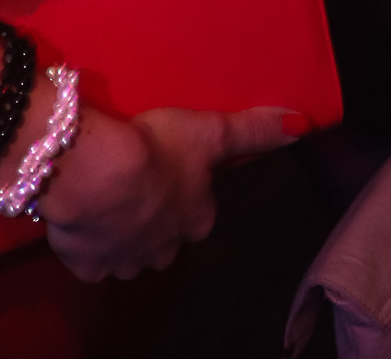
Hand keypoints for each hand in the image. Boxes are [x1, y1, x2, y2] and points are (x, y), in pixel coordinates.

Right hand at [41, 103, 298, 280]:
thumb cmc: (159, 149)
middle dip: (157, 219)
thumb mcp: (211, 131)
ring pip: (130, 252)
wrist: (96, 174)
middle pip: (166, 238)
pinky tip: (84, 218)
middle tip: (139, 183)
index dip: (187, 192)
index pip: (199, 212)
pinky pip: (92, 260)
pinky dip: (89, 245)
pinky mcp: (88, 265)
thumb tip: (306, 125)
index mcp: (196, 220)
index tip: (171, 169)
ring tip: (109, 199)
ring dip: (124, 233)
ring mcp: (125, 260)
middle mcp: (165, 248)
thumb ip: (254, 131)